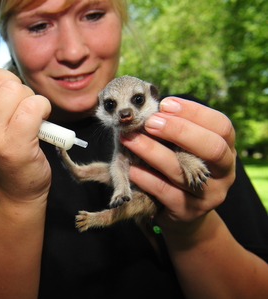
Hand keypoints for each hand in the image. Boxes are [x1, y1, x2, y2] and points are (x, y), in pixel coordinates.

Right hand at [0, 67, 51, 202]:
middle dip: (16, 86)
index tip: (9, 99)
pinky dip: (43, 108)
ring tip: (31, 117)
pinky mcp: (14, 146)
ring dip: (31, 98)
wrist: (16, 192)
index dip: (1, 80)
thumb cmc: (2, 155)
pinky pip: (33, 106)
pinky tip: (42, 122)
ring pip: (15, 90)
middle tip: (22, 107)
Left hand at [120, 97, 235, 232]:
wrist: (184, 212)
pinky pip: (166, 192)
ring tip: (129, 139)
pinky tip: (132, 168)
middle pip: (211, 147)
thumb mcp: (184, 148)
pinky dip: (146, 178)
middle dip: (178, 131)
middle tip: (149, 121)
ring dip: (152, 152)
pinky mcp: (189, 211)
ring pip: (183, 171)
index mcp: (227, 149)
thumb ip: (176, 131)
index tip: (165, 104)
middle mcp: (225, 171)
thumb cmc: (181, 167)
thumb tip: (152, 106)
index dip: (194, 112)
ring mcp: (210, 194)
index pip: (221, 126)